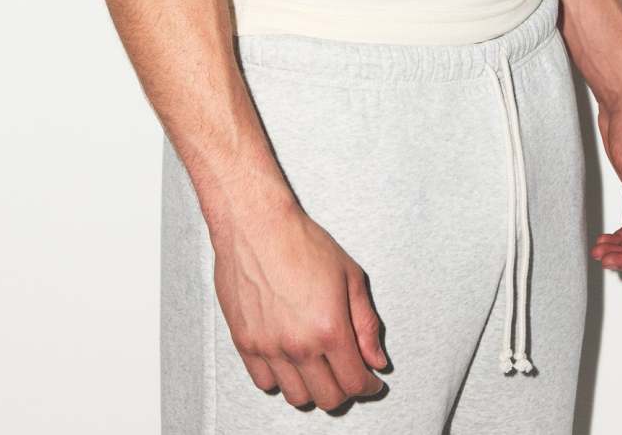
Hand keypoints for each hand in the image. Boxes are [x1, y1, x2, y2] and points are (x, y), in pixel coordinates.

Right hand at [210, 202, 389, 410]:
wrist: (256, 224)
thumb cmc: (302, 242)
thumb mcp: (350, 275)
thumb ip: (366, 323)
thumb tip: (376, 360)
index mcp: (329, 328)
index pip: (355, 383)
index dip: (368, 386)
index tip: (370, 380)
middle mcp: (298, 345)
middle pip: (328, 398)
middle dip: (344, 389)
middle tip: (346, 372)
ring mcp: (268, 347)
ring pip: (297, 397)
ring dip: (313, 388)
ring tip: (318, 367)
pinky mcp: (245, 342)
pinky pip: (265, 382)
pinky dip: (281, 379)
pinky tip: (289, 360)